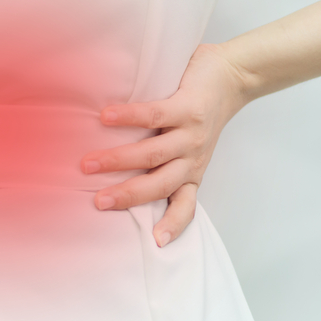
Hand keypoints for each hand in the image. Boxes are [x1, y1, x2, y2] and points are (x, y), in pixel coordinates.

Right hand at [80, 43, 248, 247]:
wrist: (232, 77)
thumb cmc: (200, 112)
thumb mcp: (190, 146)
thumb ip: (164, 159)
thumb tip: (117, 172)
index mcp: (191, 171)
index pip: (185, 205)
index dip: (173, 224)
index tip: (156, 242)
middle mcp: (192, 158)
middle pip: (159, 184)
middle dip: (127, 195)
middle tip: (98, 201)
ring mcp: (191, 134)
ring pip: (153, 154)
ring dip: (118, 160)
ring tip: (88, 163)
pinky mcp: (188, 107)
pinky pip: (154, 115)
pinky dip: (128, 117)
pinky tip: (106, 117)